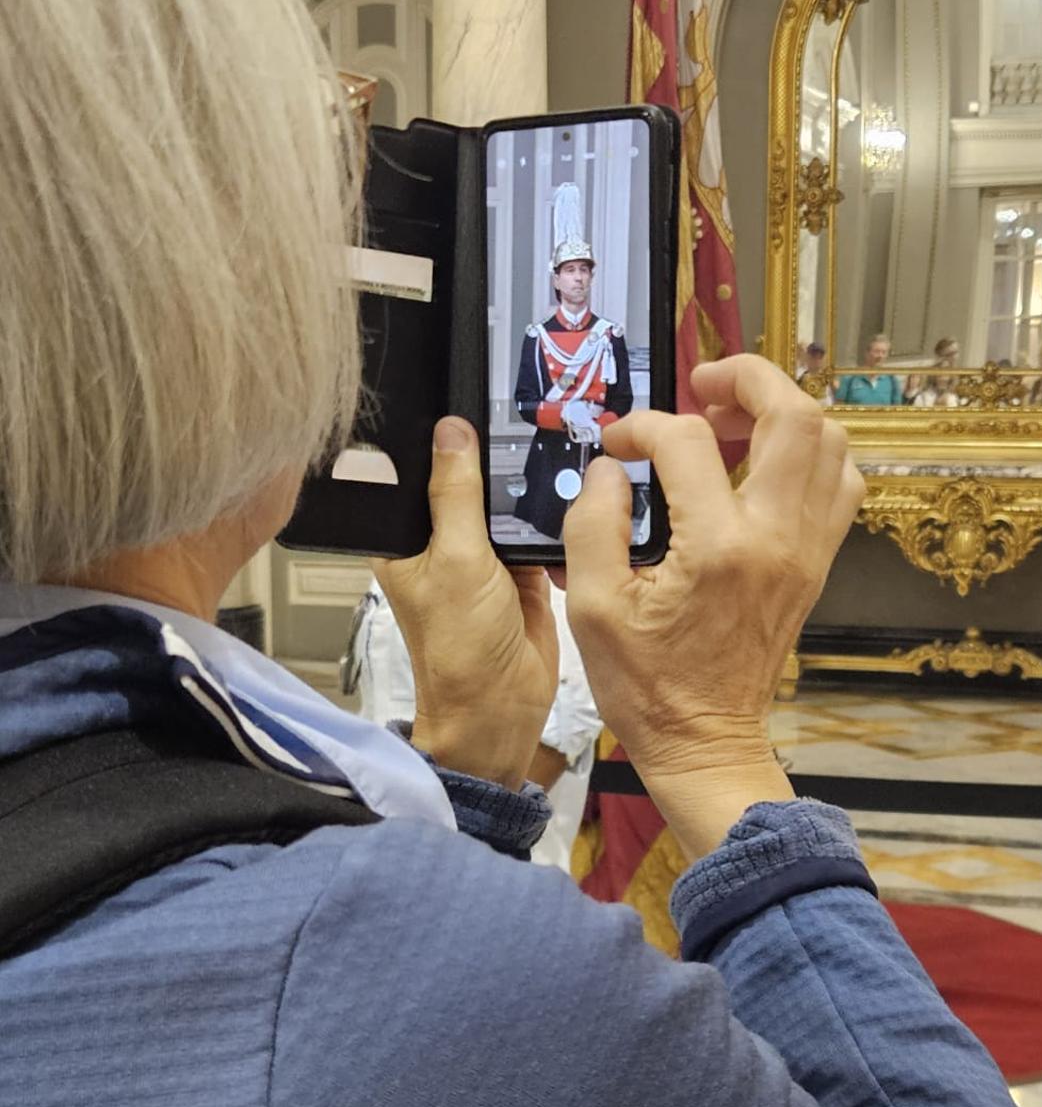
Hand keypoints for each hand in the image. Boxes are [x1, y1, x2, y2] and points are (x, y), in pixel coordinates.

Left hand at [373, 419, 557, 790]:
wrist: (501, 707)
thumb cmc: (458, 646)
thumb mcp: (456, 559)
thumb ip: (456, 493)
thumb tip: (451, 431)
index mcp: (407, 535)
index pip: (420, 470)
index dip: (441, 439)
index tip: (470, 398)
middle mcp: (443, 541)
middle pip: (469, 479)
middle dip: (495, 457)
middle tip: (526, 412)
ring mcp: (484, 555)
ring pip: (507, 500)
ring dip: (528, 486)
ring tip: (554, 443)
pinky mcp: (522, 568)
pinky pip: (539, 527)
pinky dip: (554, 516)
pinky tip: (570, 488)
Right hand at [563, 356, 863, 858]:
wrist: (705, 743)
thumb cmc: (650, 687)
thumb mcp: (591, 607)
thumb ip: (593, 524)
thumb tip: (609, 469)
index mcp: (717, 549)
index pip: (688, 443)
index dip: (644, 427)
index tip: (619, 443)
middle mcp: (775, 540)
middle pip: (795, 417)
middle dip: (748, 379)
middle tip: (703, 386)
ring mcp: (805, 551)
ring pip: (829, 444)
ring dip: (783, 414)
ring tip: (732, 421)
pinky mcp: (815, 564)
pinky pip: (838, 485)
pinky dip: (807, 456)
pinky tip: (761, 465)